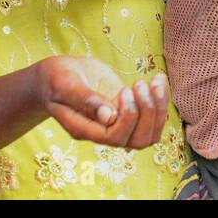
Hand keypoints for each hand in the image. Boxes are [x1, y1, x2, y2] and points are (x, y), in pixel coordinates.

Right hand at [40, 56, 168, 149]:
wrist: (57, 77)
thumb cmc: (55, 79)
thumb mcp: (65, 84)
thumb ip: (84, 99)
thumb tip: (109, 116)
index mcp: (85, 129)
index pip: (114, 137)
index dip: (128, 117)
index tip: (124, 90)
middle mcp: (103, 131)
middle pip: (137, 141)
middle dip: (148, 113)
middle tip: (140, 85)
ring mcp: (117, 123)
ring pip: (149, 134)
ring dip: (158, 108)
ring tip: (155, 81)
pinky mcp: (126, 110)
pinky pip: (151, 118)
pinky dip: (161, 100)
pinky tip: (158, 79)